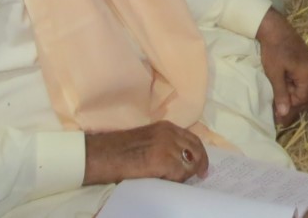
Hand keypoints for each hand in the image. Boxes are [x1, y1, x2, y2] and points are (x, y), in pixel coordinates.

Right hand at [83, 121, 207, 185]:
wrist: (105, 154)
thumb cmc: (121, 151)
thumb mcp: (149, 140)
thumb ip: (165, 143)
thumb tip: (183, 158)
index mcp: (165, 127)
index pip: (192, 138)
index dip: (200, 153)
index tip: (203, 166)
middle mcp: (169, 133)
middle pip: (196, 149)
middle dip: (200, 164)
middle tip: (202, 175)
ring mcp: (167, 145)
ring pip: (189, 163)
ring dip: (185, 174)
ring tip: (176, 180)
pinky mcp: (163, 160)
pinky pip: (179, 173)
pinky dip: (176, 180)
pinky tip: (166, 181)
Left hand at [255, 7, 307, 124]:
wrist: (273, 26)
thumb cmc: (273, 50)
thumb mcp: (275, 74)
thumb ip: (281, 94)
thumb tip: (284, 113)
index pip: (303, 97)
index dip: (291, 104)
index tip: (278, 107)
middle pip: (306, 92)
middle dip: (293, 99)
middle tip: (278, 102)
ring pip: (304, 84)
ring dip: (293, 90)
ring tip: (279, 90)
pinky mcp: (305, 58)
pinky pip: (303, 76)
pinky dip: (294, 82)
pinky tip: (284, 81)